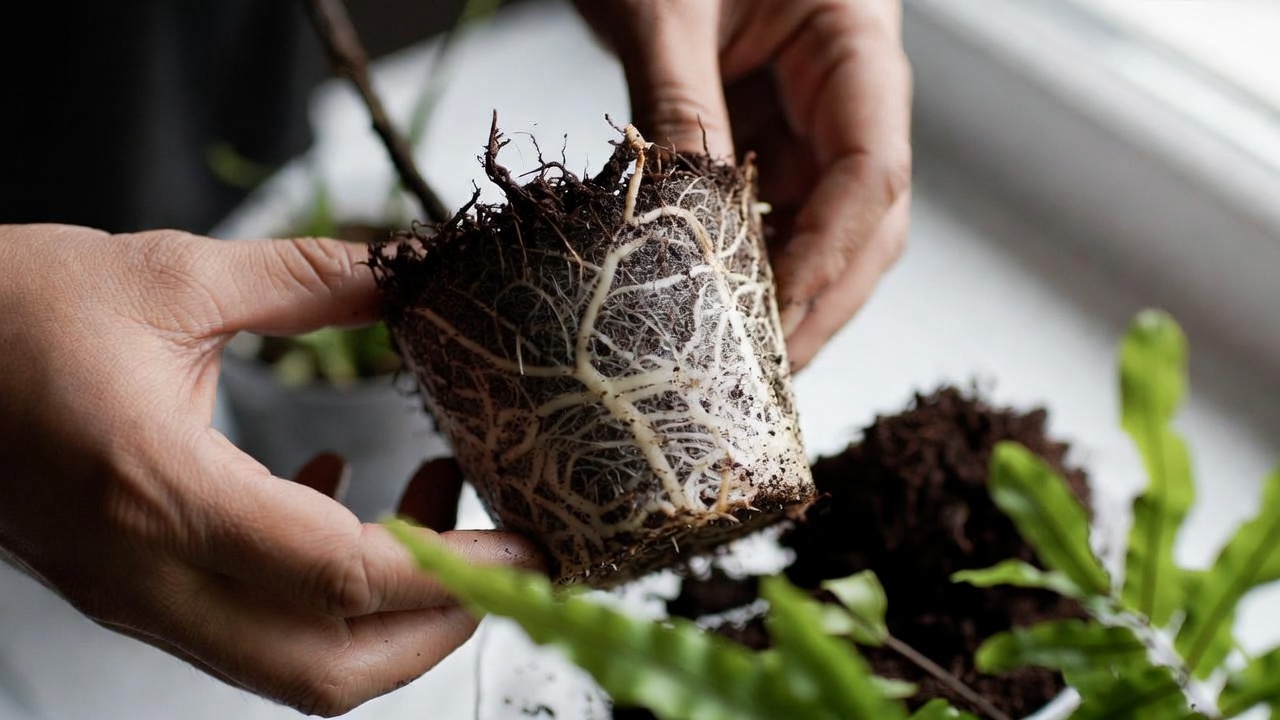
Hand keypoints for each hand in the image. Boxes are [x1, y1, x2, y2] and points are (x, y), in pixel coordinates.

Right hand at [0, 224, 541, 715]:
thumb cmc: (4, 312)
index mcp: (159, 490)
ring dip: (385, 613)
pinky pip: (249, 626)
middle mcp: (147, 573)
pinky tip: (330, 491)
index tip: (528, 543)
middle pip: (326, 668)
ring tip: (432, 511)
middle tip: (501, 557)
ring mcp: (135, 594)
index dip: (455, 569)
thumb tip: (408, 273)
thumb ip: (307, 278)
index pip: (340, 576)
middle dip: (437, 629)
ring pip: (290, 665)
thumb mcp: (169, 276)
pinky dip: (319, 587)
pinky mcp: (130, 586)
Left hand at [576, 0, 912, 370]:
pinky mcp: (767, 139)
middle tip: (766, 371)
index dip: (829, 253)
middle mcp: (845, 93)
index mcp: (854, 43)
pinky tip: (715, 310)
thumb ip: (678, 105)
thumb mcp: (664, 10)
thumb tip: (684, 211)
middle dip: (820, 299)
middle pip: (866, 220)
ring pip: (824, 231)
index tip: (777, 313)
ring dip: (787, 297)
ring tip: (738, 359)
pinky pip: (773, 216)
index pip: (874, 170)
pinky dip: (748, 268)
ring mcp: (808, 121)